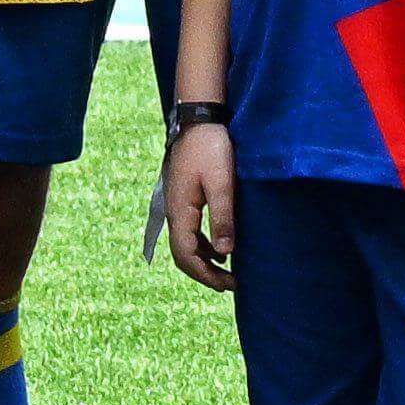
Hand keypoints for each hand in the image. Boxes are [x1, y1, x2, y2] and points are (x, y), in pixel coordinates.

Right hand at [152, 115, 240, 289]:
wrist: (199, 119)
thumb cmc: (211, 148)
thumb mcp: (222, 183)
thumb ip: (222, 218)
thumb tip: (225, 254)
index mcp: (180, 210)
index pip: (186, 255)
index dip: (205, 275)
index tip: (229, 285)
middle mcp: (174, 210)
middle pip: (182, 253)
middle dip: (204, 273)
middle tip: (231, 284)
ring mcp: (176, 203)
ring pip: (184, 243)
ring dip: (203, 260)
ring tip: (227, 270)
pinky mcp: (183, 196)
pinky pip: (189, 230)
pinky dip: (202, 245)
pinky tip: (220, 247)